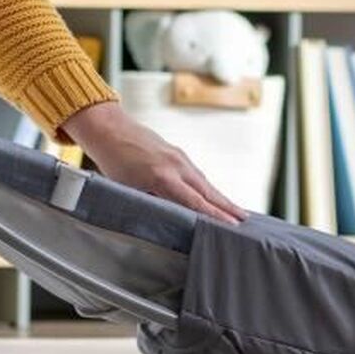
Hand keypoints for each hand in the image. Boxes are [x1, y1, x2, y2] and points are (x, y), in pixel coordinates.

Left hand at [60, 101, 247, 224]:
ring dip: (220, 196)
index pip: (194, 201)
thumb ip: (149, 205)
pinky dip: (207, 186)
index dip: (214, 215)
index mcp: (162, 176)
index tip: (232, 225)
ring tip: (236, 212)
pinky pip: (196, 173)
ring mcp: (178, 156)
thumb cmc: (113, 161)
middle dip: (227, 206)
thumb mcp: (127, 189)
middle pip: (207, 190)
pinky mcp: (176, 152)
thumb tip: (166, 223)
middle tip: (245, 221)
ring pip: (204, 181)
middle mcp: (175, 164)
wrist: (109, 128)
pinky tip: (212, 195)